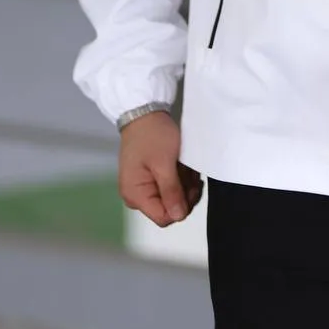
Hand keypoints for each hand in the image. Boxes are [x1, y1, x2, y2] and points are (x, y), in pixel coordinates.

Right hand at [118, 110, 202, 226]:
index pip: (163, 217)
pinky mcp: (148, 177)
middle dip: (184, 193)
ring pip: (170, 197)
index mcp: (135, 195)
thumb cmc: (153, 136)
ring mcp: (141, 186)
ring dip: (183, 184)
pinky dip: (178, 177)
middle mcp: (135, 195)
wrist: (144, 111)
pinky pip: (167, 185)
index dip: (181, 206)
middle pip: (167, 208)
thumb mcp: (164, 163)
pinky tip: (184, 166)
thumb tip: (178, 216)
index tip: (191, 187)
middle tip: (192, 174)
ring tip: (188, 167)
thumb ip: (171, 192)